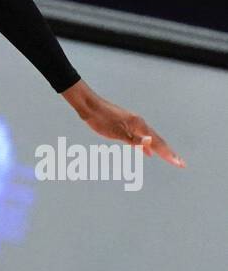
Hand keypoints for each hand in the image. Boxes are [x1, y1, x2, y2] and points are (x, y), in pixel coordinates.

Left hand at [63, 80, 185, 166]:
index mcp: (139, 125)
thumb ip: (134, 139)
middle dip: (169, 153)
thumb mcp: (116, 132)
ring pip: (150, 139)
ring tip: (169, 158)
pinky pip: (142, 138)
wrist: (89, 106)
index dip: (169, 155)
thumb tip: (150, 145)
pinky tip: (147, 153)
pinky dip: (147, 146)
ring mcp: (134, 124)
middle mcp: (139, 123)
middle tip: (180, 163)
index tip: (180, 164)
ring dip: (160, 150)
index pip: (158, 143)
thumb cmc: (101, 119)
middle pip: (158, 141)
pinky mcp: (127, 125)